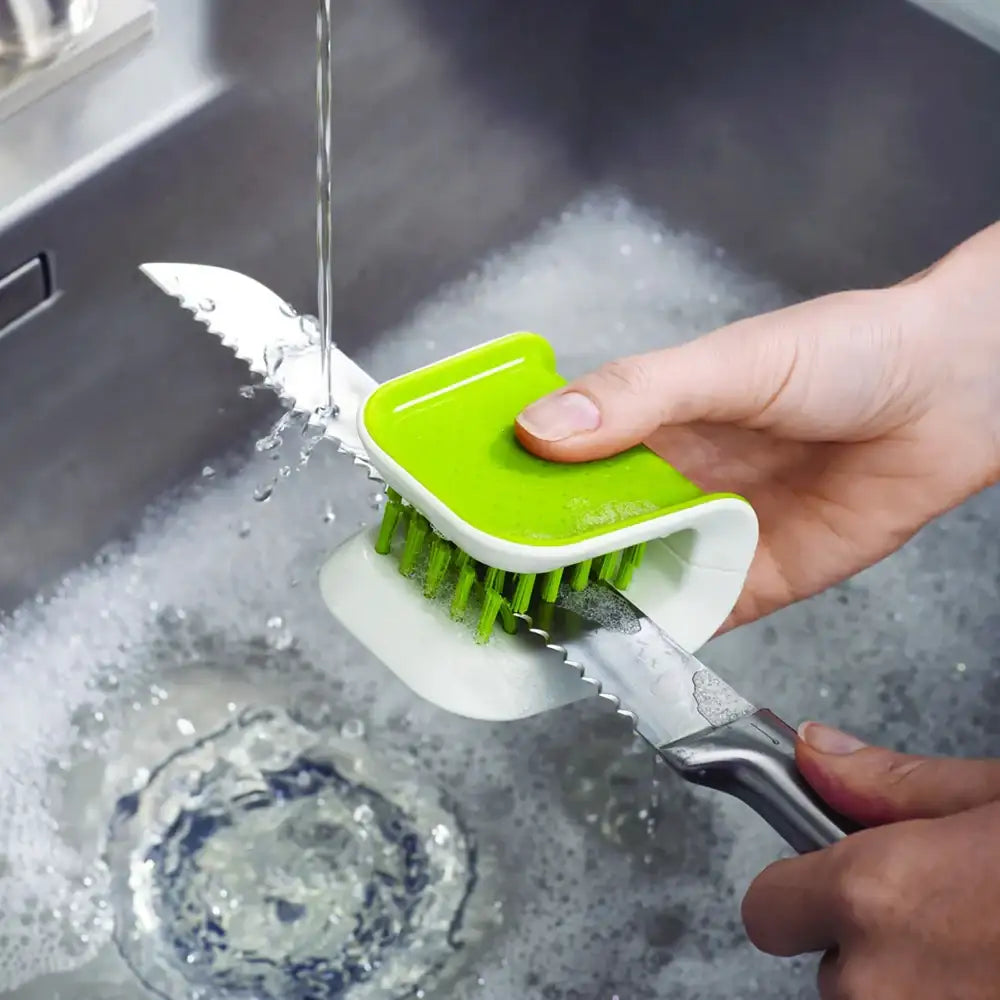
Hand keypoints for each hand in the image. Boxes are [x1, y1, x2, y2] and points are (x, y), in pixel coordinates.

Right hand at [515, 222, 999, 628]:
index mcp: (645, 423)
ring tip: (524, 630)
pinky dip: (653, 640)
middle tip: (472, 589)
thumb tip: (540, 430)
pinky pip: (689, 618)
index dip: (505, 485)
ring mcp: (705, 536)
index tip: (451, 514)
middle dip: (531, 560)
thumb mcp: (729, 362)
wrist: (950, 396)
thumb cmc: (843, 352)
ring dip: (583, 603)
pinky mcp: (751, 582)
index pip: (554, 460)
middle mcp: (665, 484)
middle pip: (580, 530)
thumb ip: (637, 395)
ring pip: (626, 580)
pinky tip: (612, 652)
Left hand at [742, 723, 999, 999]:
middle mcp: (877, 984)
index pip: (764, 905)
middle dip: (863, 935)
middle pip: (825, 961)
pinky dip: (941, 996)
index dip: (798, 884)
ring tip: (975, 933)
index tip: (831, 867)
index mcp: (873, 897)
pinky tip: (987, 964)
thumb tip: (814, 750)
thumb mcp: (992, 798)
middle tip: (932, 902)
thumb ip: (889, 782)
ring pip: (871, 998)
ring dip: (905, 974)